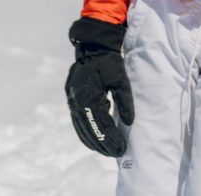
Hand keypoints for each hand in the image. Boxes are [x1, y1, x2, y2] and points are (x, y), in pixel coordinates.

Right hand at [65, 17, 133, 156]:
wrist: (92, 47)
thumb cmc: (109, 62)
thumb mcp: (121, 79)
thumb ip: (125, 101)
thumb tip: (129, 123)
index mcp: (90, 97)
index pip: (101, 126)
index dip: (111, 139)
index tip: (121, 149)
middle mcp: (77, 103)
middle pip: (90, 131)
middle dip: (103, 145)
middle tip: (116, 154)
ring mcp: (72, 102)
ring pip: (82, 129)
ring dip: (94, 142)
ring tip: (107, 150)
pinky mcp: (71, 100)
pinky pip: (78, 122)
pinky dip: (87, 133)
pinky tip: (96, 138)